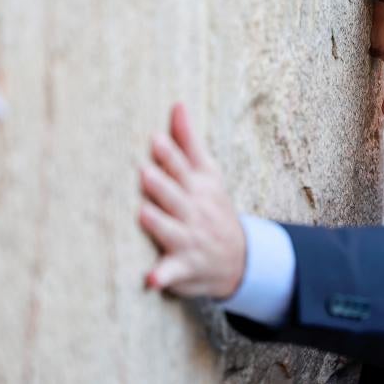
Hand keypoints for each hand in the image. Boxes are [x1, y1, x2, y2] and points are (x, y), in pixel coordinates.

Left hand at [138, 103, 245, 298]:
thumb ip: (189, 141)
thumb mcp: (207, 173)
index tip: (155, 140)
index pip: (184, 169)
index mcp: (199, 187)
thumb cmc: (212, 207)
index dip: (169, 155)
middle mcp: (195, 211)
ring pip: (172, 231)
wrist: (240, 258)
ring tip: (144, 213)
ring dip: (160, 224)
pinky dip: (163, 277)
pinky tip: (151, 280)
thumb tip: (177, 104)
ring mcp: (190, 239)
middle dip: (162, 185)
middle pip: (176, 196)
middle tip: (144, 172)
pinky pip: (173, 274)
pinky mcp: (184, 267)